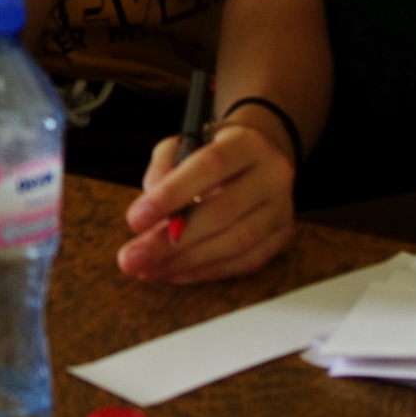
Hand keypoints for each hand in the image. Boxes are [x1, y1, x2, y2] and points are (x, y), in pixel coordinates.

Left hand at [115, 120, 296, 282]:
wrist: (259, 158)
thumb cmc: (212, 151)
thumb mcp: (184, 143)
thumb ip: (163, 167)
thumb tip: (148, 206)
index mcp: (247, 143)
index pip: (209, 167)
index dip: (171, 195)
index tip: (134, 220)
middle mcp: (272, 175)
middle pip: (222, 212)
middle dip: (171, 241)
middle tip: (132, 258)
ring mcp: (282, 209)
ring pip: (235, 243)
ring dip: (185, 262)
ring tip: (147, 270)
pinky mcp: (283, 237)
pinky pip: (245, 262)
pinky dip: (207, 272)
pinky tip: (175, 273)